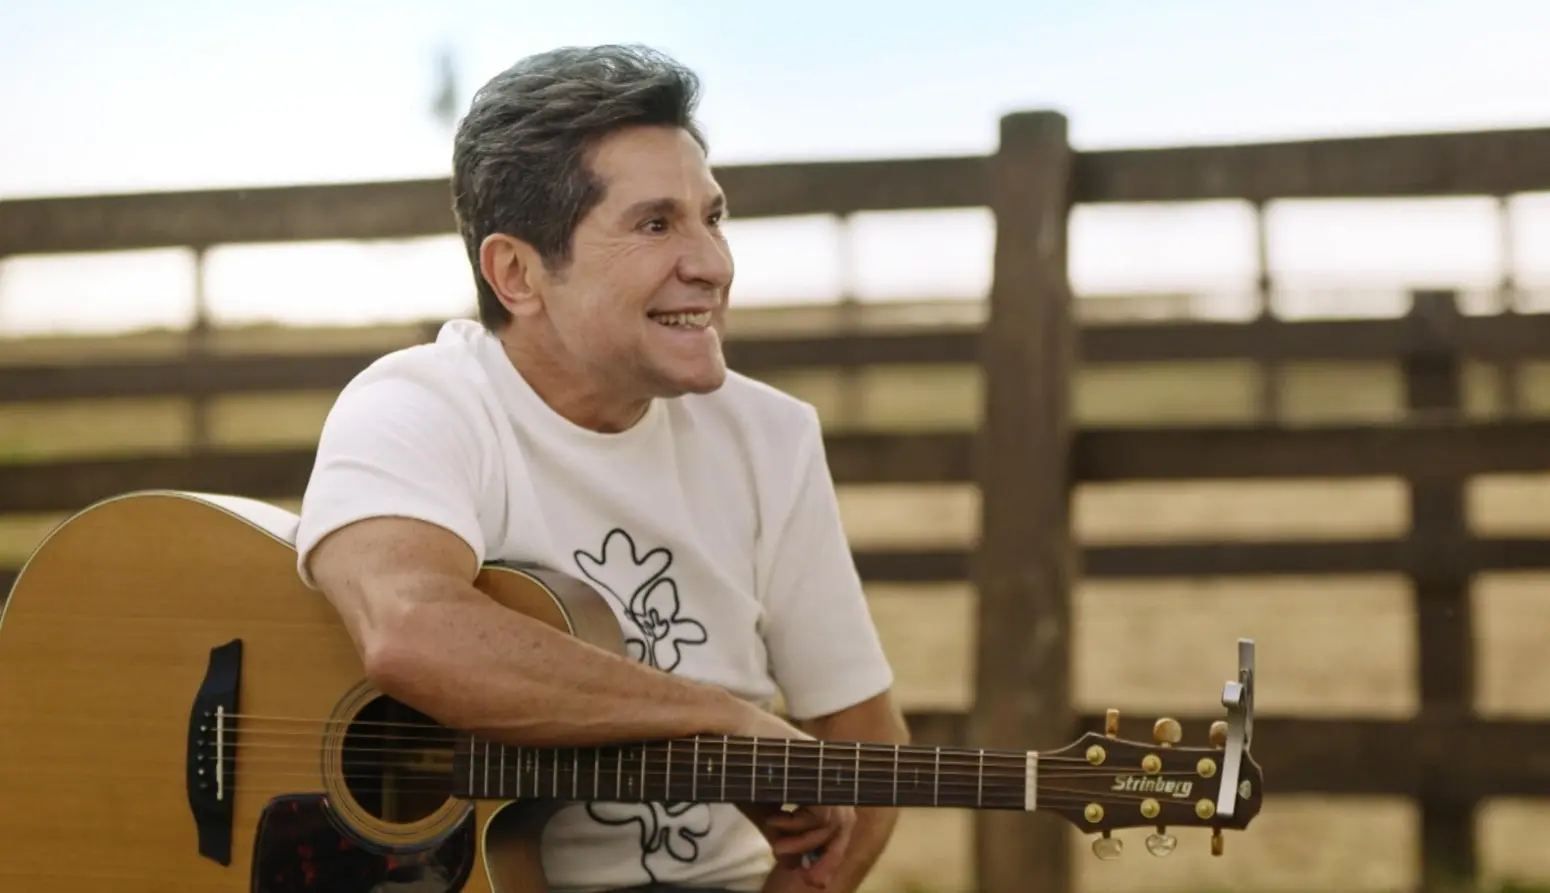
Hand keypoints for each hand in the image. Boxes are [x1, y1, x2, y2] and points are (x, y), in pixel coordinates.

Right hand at [734, 708, 855, 889]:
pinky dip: (797, 825)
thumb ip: (783, 836)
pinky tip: (773, 820)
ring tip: (776, 844)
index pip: (838, 825)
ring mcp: (823, 771)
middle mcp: (826, 776)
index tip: (813, 880)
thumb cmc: (745, 768)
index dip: (830, 854)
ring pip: (833, 823)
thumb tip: (797, 865)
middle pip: (845, 825)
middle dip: (829, 858)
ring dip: (803, 842)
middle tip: (809, 880)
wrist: (731, 733)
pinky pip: (821, 814)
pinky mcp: (816, 770)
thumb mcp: (766, 810)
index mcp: (818, 784)